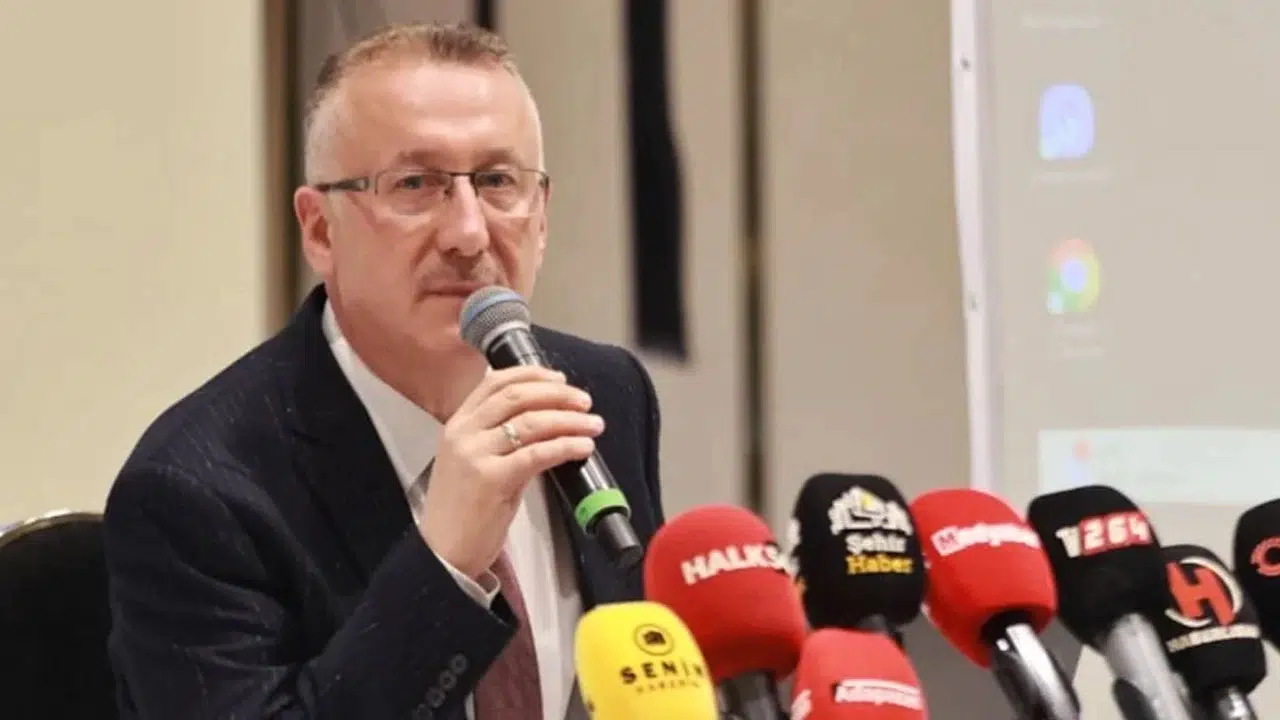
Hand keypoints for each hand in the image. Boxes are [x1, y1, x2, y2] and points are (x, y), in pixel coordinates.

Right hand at [417, 365, 604, 578]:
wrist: (443, 553)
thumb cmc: (464, 510)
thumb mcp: (476, 463)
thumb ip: (504, 440)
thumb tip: (548, 425)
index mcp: (458, 424)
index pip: (495, 382)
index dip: (532, 375)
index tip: (560, 379)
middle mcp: (463, 433)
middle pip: (517, 396)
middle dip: (557, 394)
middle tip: (585, 402)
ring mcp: (475, 455)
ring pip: (530, 422)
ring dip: (569, 420)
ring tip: (593, 425)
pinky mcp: (490, 479)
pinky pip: (537, 454)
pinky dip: (565, 446)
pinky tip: (582, 447)